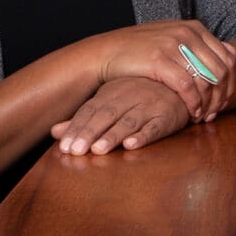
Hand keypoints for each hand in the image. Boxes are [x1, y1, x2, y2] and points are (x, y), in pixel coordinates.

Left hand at [51, 76, 188, 154]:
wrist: (179, 85)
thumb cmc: (140, 95)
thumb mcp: (110, 102)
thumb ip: (84, 118)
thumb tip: (55, 132)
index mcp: (112, 92)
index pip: (90, 111)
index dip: (77, 128)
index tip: (64, 147)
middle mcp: (129, 96)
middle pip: (106, 115)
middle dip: (90, 133)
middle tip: (76, 151)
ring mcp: (149, 105)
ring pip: (128, 121)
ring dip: (113, 135)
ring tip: (99, 149)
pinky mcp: (167, 116)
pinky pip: (155, 126)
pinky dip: (144, 135)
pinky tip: (132, 145)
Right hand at [92, 20, 235, 121]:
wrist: (107, 52)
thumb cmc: (141, 50)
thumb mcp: (173, 39)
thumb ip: (198, 46)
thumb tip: (228, 55)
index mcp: (195, 28)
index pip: (228, 57)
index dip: (230, 83)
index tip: (224, 100)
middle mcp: (188, 33)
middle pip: (221, 70)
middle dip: (222, 96)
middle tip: (215, 113)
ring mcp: (174, 45)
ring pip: (207, 79)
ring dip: (209, 103)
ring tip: (204, 116)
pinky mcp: (160, 60)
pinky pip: (187, 86)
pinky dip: (194, 103)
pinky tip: (192, 114)